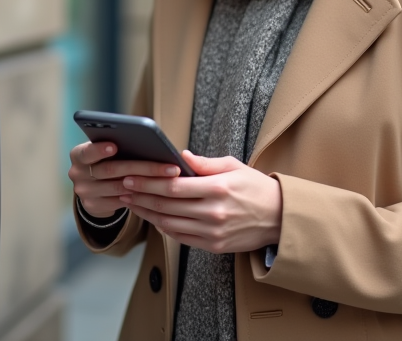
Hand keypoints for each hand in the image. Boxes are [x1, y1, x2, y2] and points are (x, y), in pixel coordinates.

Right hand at [68, 141, 179, 218]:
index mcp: (79, 154)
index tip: (115, 146)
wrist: (92, 187)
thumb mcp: (104, 151)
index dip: (100, 149)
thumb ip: (117, 144)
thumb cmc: (106, 159)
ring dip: (146, 184)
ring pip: (119, 188)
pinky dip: (139, 196)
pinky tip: (157, 192)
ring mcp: (84, 192)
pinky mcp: (93, 206)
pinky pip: (120, 202)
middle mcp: (77, 173)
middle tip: (169, 167)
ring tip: (168, 181)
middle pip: (111, 170)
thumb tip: (148, 140)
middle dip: (143, 167)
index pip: (87, 151)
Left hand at [119, 150, 282, 253]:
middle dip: (141, 197)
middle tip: (122, 188)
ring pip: (170, 224)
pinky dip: (164, 228)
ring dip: (147, 214)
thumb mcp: (234, 166)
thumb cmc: (257, 188)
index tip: (131, 177)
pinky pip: (181, 238)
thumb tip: (180, 155)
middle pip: (167, 206)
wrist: (280, 218)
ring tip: (131, 203)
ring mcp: (213, 232)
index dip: (148, 183)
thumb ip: (205, 163)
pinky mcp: (214, 246)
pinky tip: (153, 218)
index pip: (174, 187)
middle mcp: (214, 212)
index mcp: (219, 189)